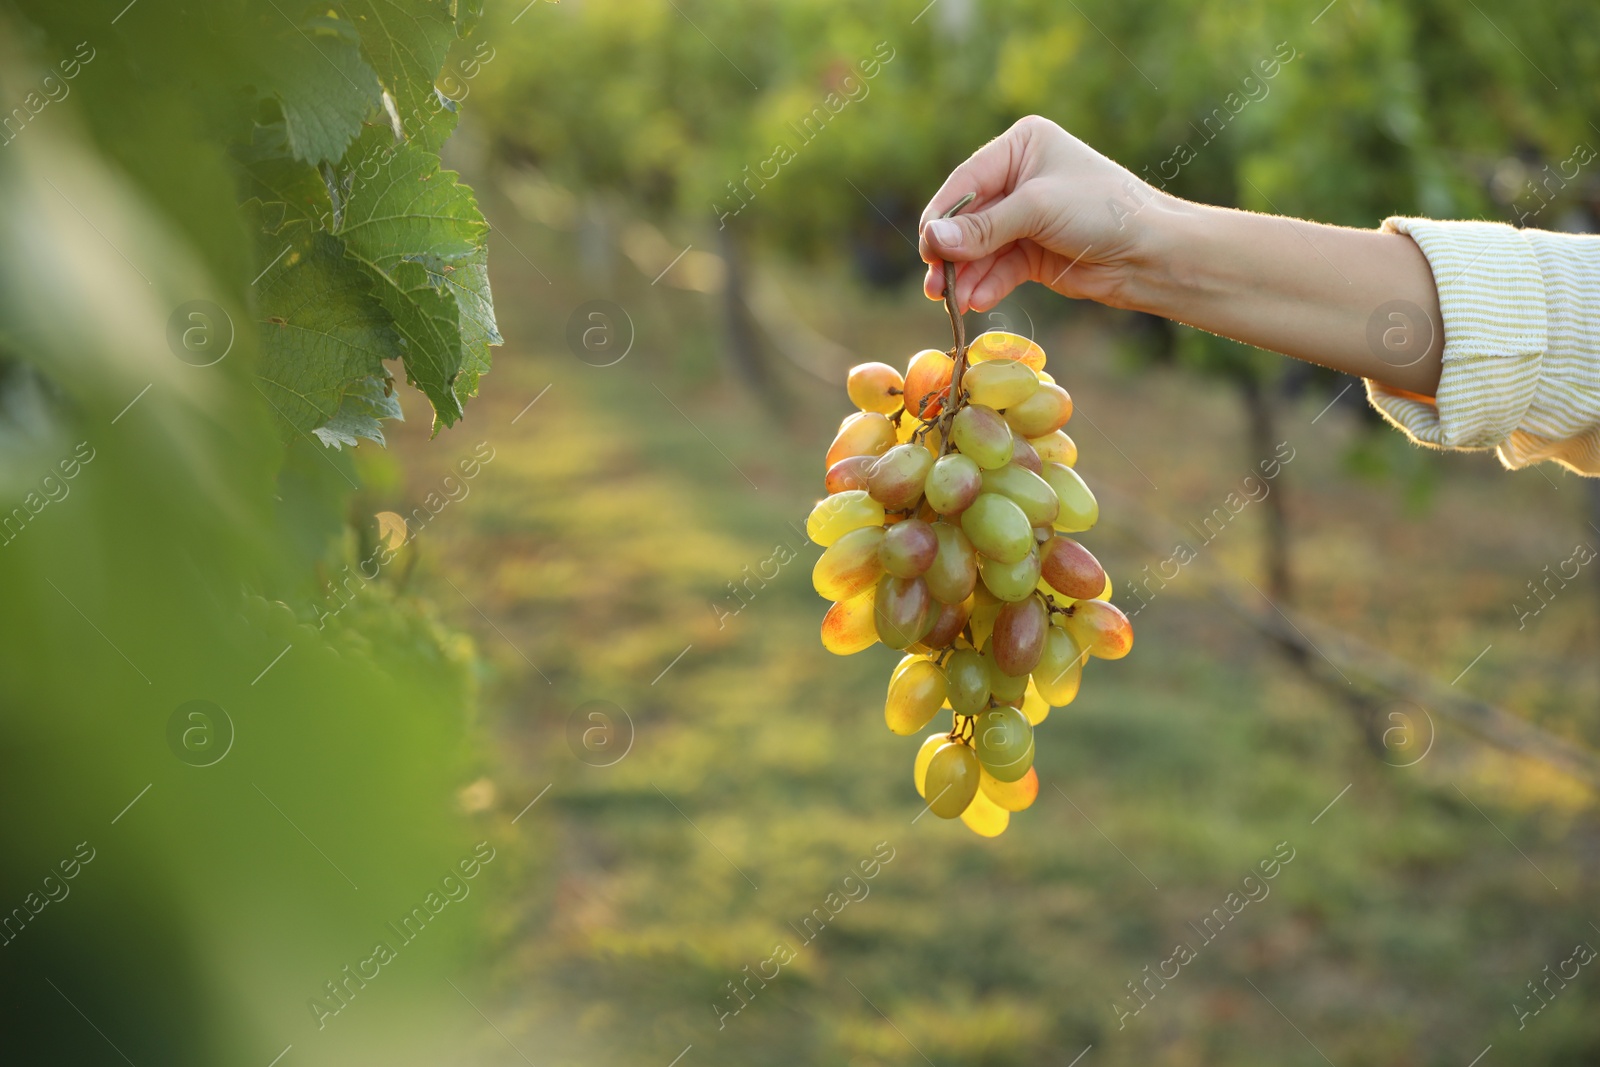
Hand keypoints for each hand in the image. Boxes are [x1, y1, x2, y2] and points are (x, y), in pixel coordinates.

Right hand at [918, 115, 1167, 313]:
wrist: (1150, 253)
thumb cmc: (1102, 211)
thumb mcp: (1037, 210)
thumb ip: (982, 228)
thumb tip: (931, 240)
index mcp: (1020, 147)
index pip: (966, 182)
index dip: (942, 217)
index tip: (926, 250)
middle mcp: (1019, 178)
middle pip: (968, 219)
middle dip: (952, 254)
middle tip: (934, 285)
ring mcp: (1024, 218)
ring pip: (980, 249)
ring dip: (966, 276)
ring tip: (953, 301)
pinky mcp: (1032, 253)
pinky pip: (998, 269)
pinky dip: (987, 285)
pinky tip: (977, 302)